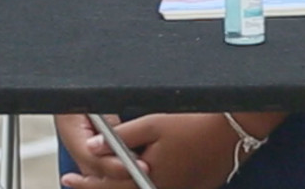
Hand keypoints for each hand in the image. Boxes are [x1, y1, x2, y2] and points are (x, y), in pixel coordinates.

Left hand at [62, 113, 240, 188]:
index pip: (105, 187)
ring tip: (112, 171)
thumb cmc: (197, 123)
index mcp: (146, 178)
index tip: (67, 177)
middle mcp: (158, 188)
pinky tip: (146, 168)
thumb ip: (121, 136)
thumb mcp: (155, 123)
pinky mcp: (191, 186)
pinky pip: (160, 186)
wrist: (236, 128)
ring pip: (141, 188)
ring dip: (123, 182)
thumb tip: (93, 145)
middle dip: (99, 185)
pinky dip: (145, 181)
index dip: (83, 183)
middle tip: (79, 178)